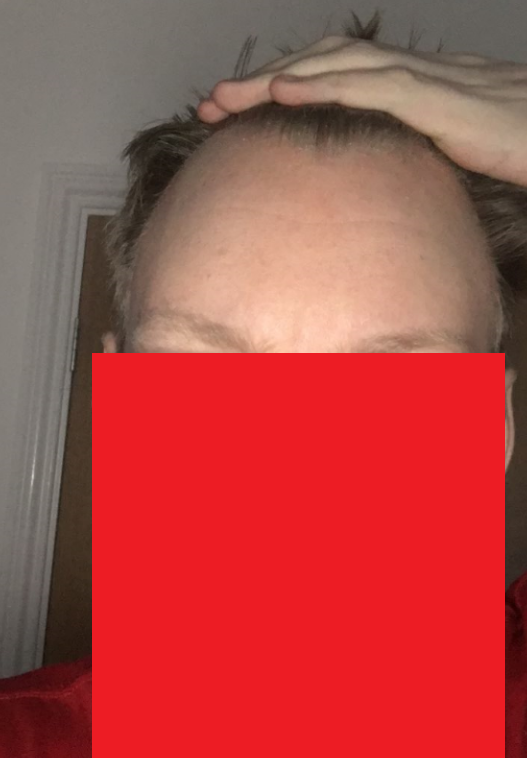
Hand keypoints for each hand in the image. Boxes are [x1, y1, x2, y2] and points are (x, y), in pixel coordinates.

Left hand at [197, 36, 526, 186]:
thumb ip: (399, 155)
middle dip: (261, 79)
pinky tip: (285, 91)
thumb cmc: (504, 142)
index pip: (328, 74)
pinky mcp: (435, 100)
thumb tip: (365, 182)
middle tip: (213, 104)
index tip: (235, 110)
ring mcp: (419, 81)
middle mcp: (404, 73)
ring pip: (333, 66)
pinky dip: (323, 84)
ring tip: (228, 97)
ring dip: (275, 78)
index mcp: (401, 84)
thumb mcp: (438, 148)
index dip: (279, 86)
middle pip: (319, 62)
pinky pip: (370, 85)